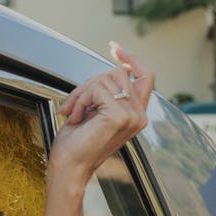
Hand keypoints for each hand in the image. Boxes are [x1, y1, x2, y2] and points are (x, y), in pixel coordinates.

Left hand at [53, 44, 153, 186]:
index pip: (146, 76)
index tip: (115, 48)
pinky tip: (77, 118)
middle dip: (90, 83)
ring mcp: (132, 116)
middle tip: (73, 103)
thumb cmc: (77, 143)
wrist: (69, 167)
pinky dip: (80, 100)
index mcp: (137, 114)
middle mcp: (140, 116)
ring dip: (82, 92)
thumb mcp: (96, 109)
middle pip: (118, 73)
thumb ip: (108, 91)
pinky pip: (96, 89)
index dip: (132, 59)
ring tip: (75, 112)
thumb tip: (116, 64)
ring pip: (106, 78)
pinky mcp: (119, 116)